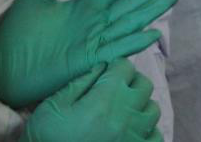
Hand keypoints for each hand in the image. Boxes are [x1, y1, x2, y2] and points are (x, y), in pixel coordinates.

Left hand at [0, 0, 189, 107]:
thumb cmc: (15, 33)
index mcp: (86, 4)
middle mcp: (96, 22)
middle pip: (135, 1)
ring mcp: (94, 42)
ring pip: (131, 22)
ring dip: (153, 10)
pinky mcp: (87, 62)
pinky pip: (115, 50)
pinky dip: (134, 42)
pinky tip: (152, 33)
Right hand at [22, 59, 160, 141]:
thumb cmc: (45, 139)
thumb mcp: (53, 107)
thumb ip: (80, 82)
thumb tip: (102, 66)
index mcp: (105, 100)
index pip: (125, 67)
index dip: (115, 67)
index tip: (107, 73)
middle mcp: (126, 117)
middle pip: (144, 85)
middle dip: (131, 82)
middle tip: (115, 89)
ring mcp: (134, 137)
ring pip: (153, 109)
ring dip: (141, 105)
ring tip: (123, 111)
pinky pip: (155, 136)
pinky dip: (147, 130)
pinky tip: (130, 131)